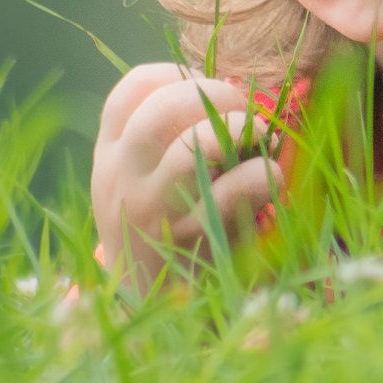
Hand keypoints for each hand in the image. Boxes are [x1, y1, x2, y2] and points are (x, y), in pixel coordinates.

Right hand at [92, 64, 283, 287]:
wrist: (149, 306)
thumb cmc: (160, 228)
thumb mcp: (140, 180)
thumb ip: (166, 137)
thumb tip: (226, 91)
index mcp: (110, 156)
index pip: (131, 90)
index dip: (177, 76)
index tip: (205, 88)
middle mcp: (125, 179)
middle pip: (161, 109)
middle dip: (213, 94)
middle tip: (243, 109)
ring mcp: (159, 209)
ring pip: (194, 146)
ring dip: (239, 129)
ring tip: (260, 136)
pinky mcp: (198, 238)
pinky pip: (237, 190)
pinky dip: (263, 174)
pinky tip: (271, 176)